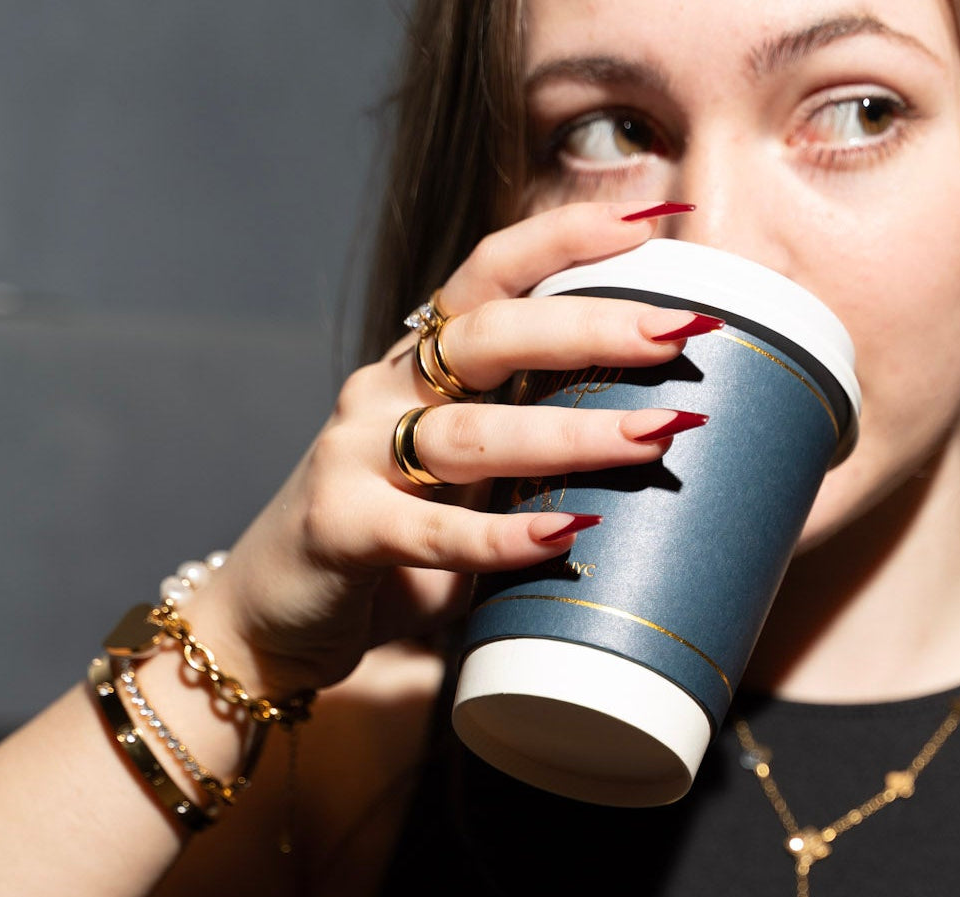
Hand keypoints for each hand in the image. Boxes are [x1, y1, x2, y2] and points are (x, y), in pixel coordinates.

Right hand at [189, 201, 714, 697]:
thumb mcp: (466, 483)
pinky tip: (563, 535)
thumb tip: (658, 441)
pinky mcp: (340, 528)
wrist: (281, 613)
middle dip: (591, 328)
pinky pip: (428, 530)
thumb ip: (532, 454)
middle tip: (678, 333)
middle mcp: (386, 391)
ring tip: (653, 436)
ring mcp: (354, 455)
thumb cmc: (394, 543)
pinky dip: (499, 536)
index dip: (564, 238)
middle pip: (491, 336)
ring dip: (569, 433)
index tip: (653, 220)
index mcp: (421, 364)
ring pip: (470, 432)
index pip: (489, 274)